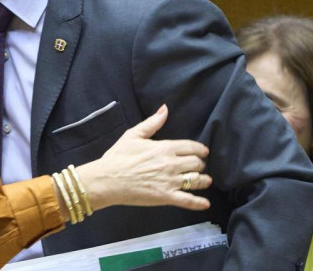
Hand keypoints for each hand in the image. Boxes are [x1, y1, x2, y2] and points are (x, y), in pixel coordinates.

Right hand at [75, 104, 212, 211]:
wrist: (107, 179)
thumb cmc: (118, 157)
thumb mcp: (133, 135)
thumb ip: (152, 123)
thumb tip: (165, 109)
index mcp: (165, 147)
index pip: (191, 147)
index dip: (200, 150)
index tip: (203, 152)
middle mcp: (172, 164)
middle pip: (196, 164)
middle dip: (200, 164)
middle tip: (199, 166)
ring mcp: (170, 181)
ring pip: (195, 180)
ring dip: (203, 180)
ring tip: (206, 181)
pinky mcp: (166, 197)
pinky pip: (188, 200)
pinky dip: (199, 203)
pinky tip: (205, 204)